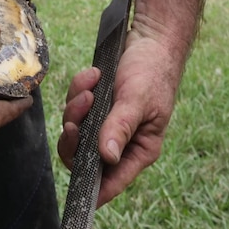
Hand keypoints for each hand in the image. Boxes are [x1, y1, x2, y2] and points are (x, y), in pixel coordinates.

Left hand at [57, 33, 180, 204]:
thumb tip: (106, 157)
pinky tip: (93, 74)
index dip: (92, 188)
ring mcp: (105, 121)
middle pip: (83, 156)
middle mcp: (121, 140)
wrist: (150, 39)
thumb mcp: (138, 100)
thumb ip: (121, 127)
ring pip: (76, 128)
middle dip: (76, 135)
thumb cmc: (153, 71)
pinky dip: (79, 89)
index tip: (74, 186)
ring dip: (77, 106)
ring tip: (91, 84)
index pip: (112, 181)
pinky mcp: (95, 104)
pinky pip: (75, 105)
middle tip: (77, 116)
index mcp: (139, 149)